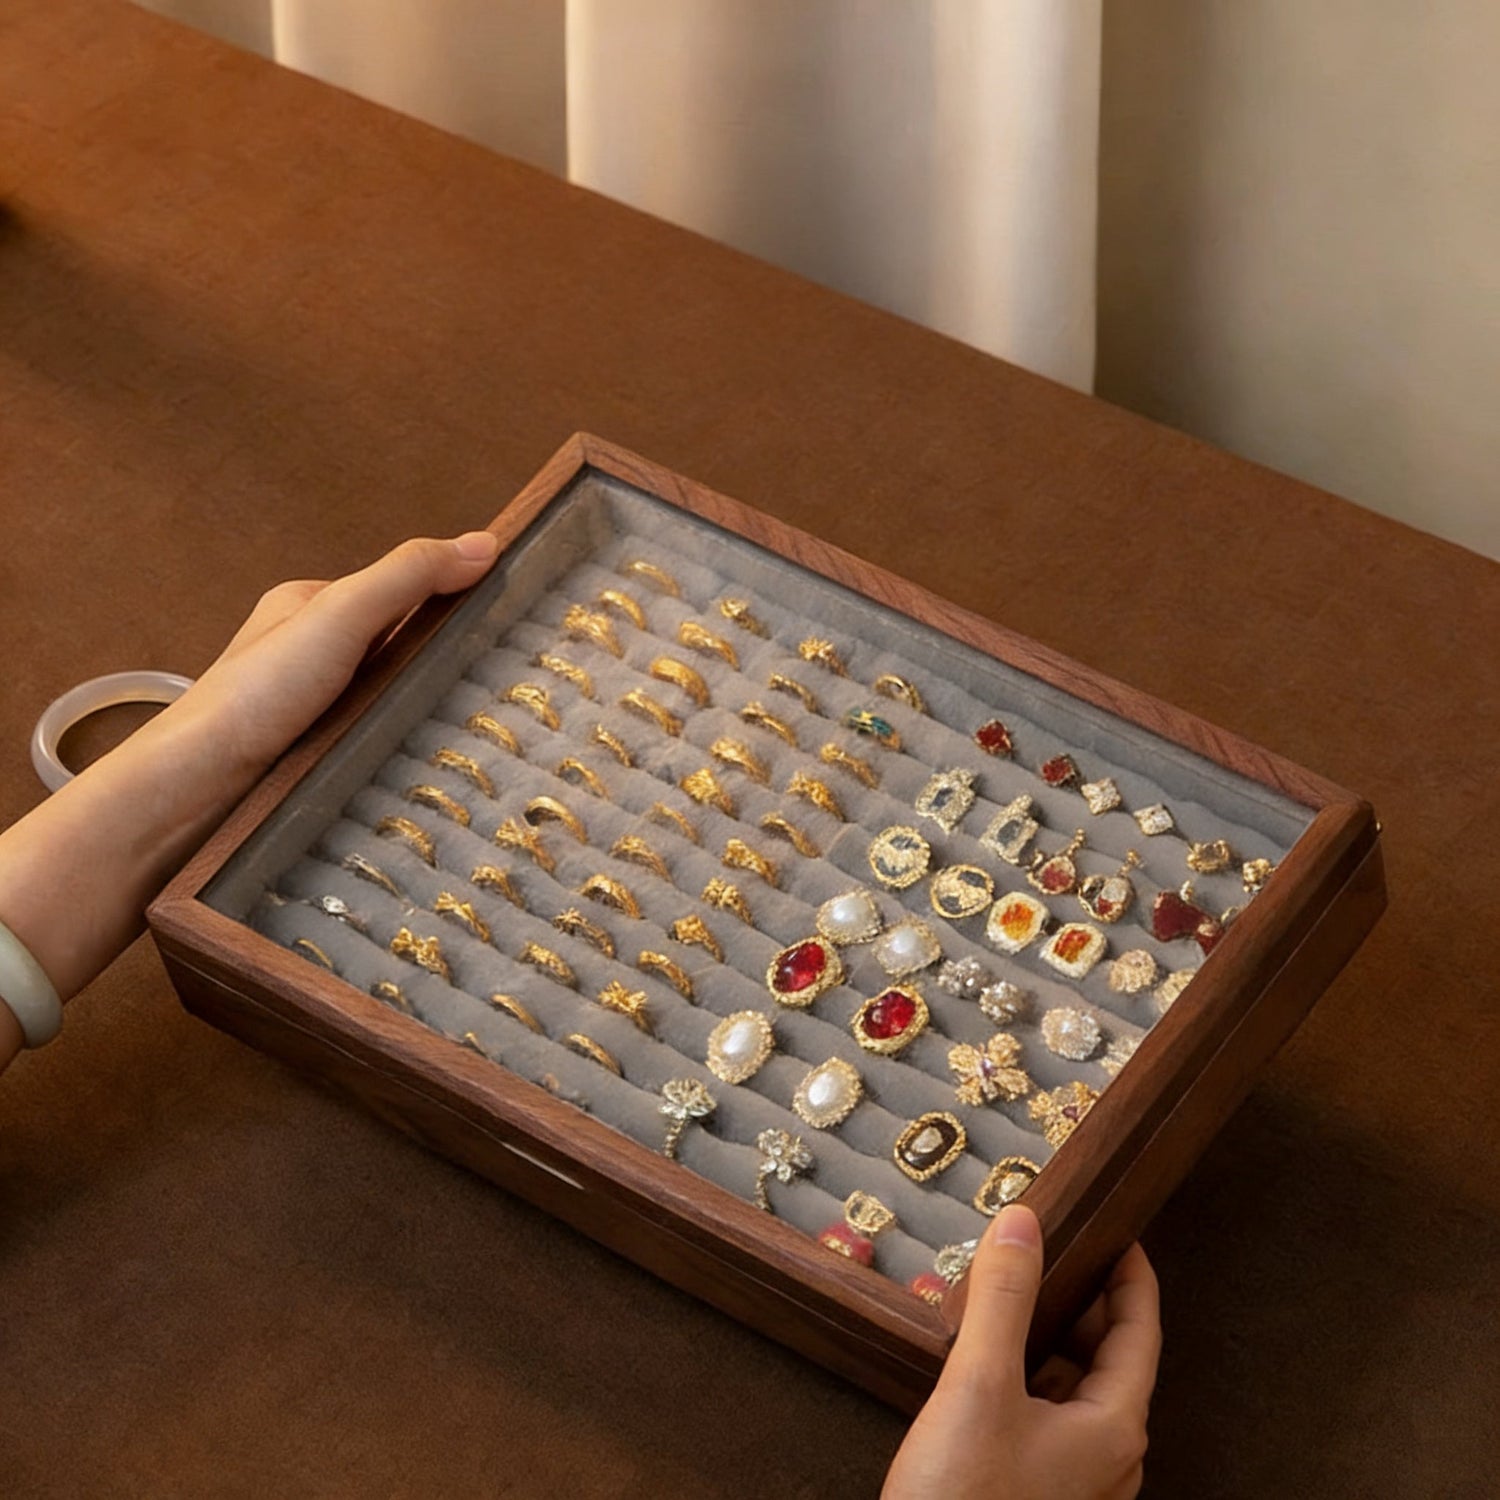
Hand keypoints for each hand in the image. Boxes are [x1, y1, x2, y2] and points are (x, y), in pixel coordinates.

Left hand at [0, 531, 500, 1069]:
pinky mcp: (311, 754)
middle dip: (442, 661)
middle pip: (397, 646)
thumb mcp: (340, 617)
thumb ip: (408, 577)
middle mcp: (308, 652)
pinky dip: (401, 745)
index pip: (398, 589)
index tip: (511, 618)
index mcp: (309, 605)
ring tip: (482, 729)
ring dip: (424, 710)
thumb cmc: (259, 694)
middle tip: (506, 684)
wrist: (195, 789)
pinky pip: (373, 739)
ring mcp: (309, 707)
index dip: (451, 598)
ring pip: (388, 697)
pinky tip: (430, 763)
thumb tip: (487, 542)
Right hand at [882, 1205, 1159, 1499]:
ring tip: (1011, 1301)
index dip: (1132, 1275)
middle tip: (1050, 1253)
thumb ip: (1002, 1298)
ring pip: (1076, 1394)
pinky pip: (1050, 1424)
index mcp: (1114, 1429)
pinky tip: (987, 1367)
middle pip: (1111, 1362)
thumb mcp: (979, 1385)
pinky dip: (1030, 1381)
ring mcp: (1075, 1487)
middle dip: (1083, 1304)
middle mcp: (1108, 1461)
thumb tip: (1024, 1220)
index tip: (1119, 1231)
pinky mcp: (1038, 1499)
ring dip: (1051, 1343)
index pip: (1140, 1332)